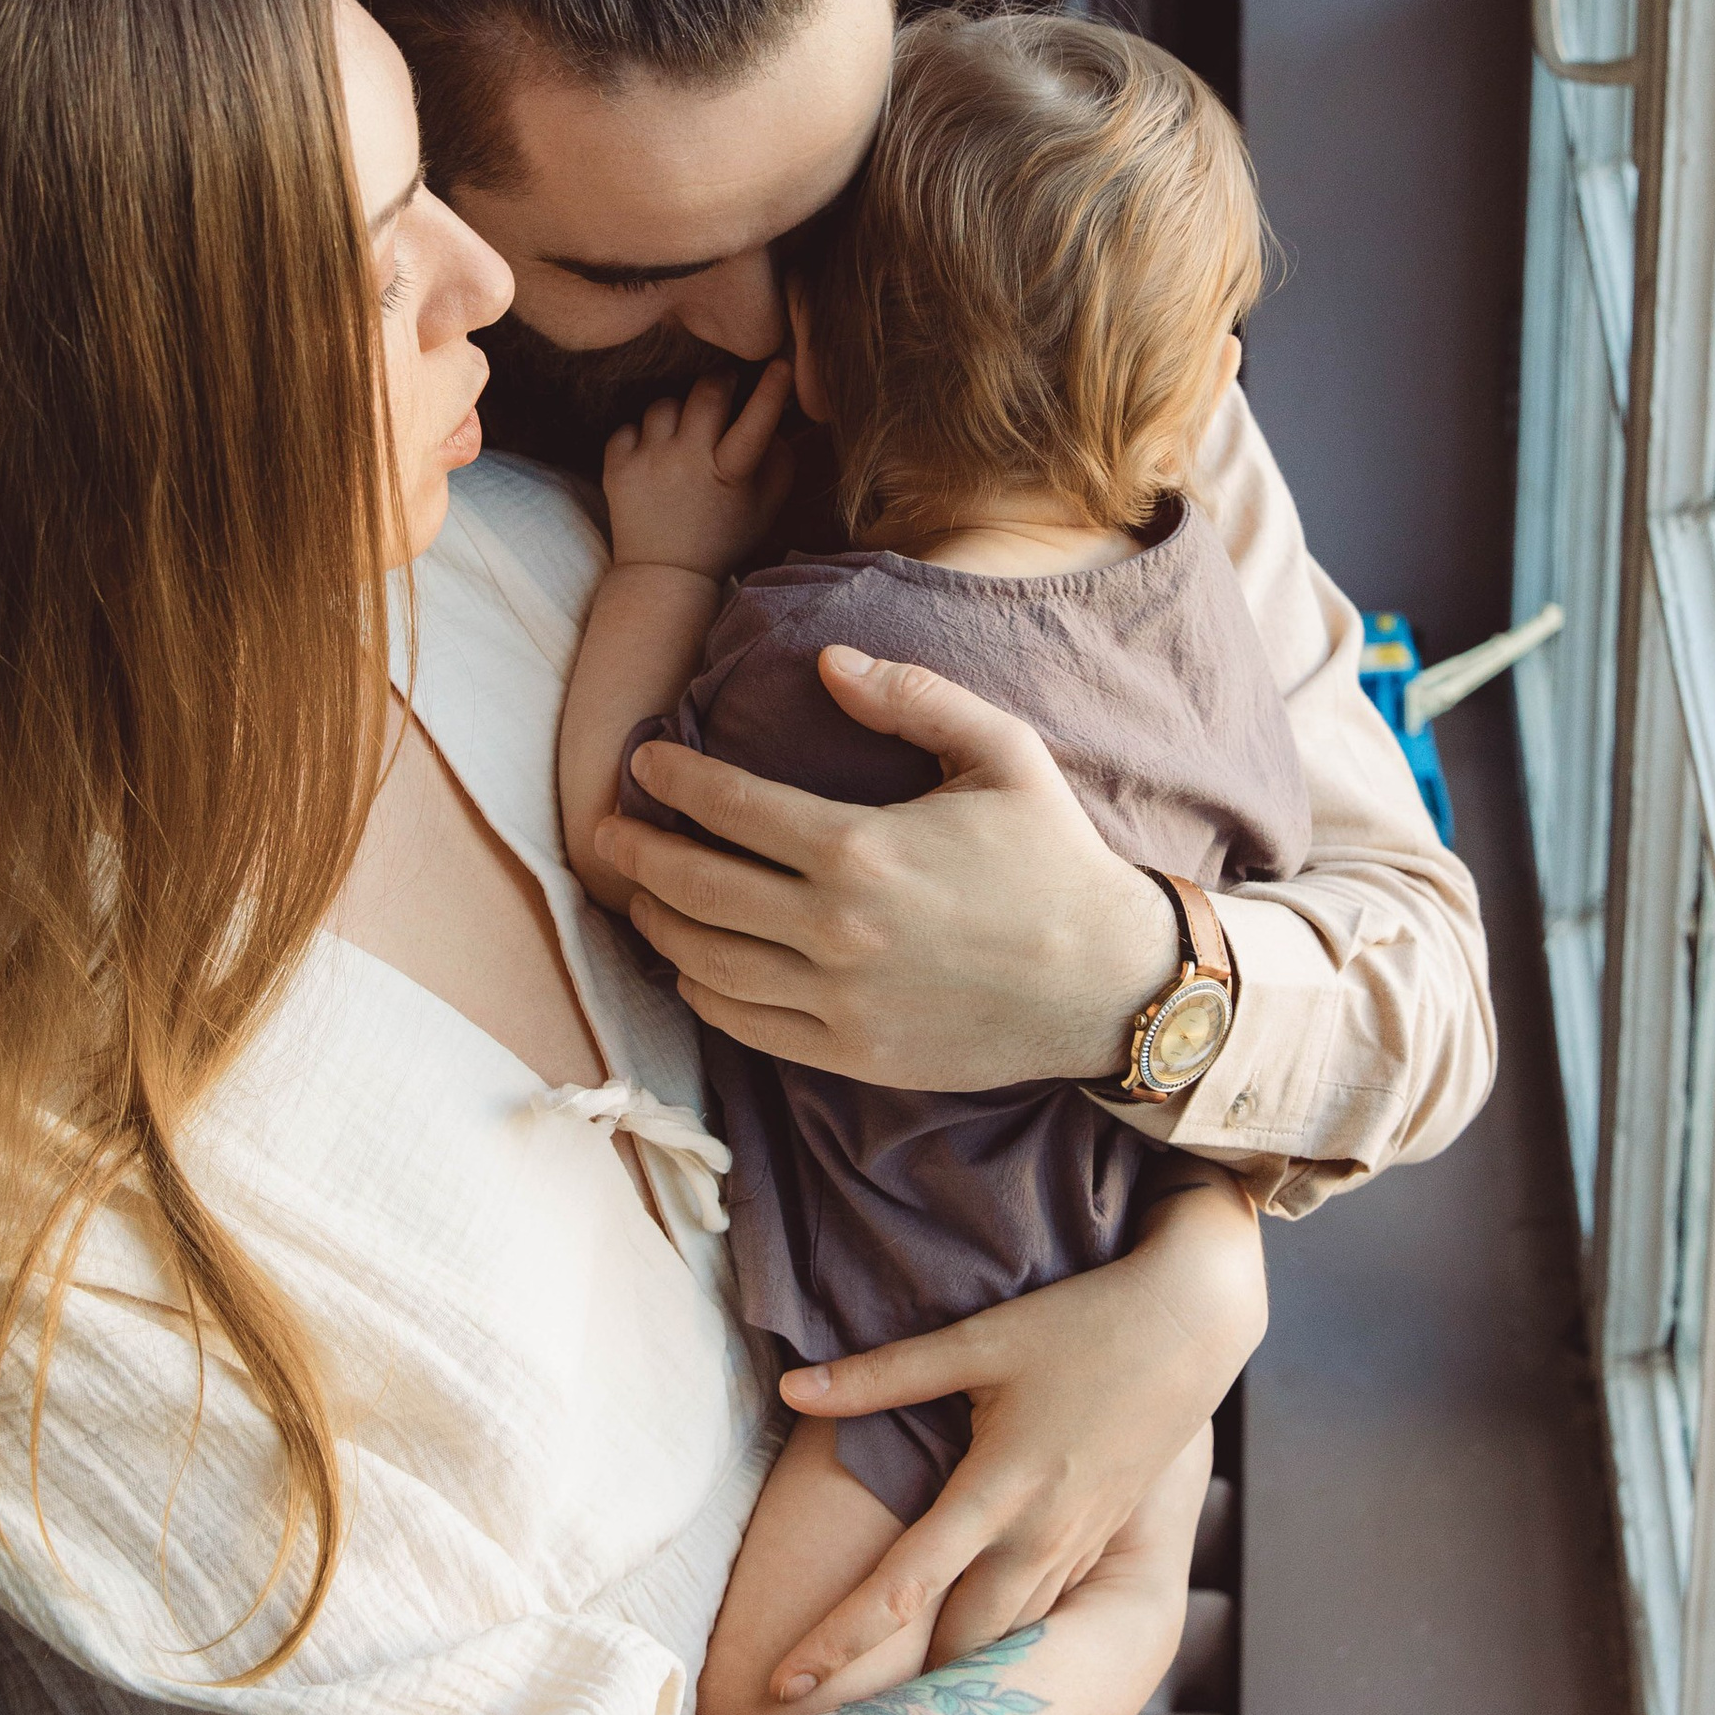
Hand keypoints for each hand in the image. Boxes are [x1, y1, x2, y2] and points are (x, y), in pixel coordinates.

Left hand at [596, 646, 1179, 1086]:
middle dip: (637, 853)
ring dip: (657, 923)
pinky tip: (689, 965)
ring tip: (637, 894)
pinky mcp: (850, 1052)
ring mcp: (838, 1000)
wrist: (1108, 982)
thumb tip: (828, 662)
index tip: (642, 765)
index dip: (673, 781)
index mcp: (860, 849)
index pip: (730, 807)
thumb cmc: (1053, 857)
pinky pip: (745, 1024)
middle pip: (695, 888)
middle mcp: (835, 930)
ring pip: (707, 962)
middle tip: (606, 831)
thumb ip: (911, 698)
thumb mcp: (1001, 752)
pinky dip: (701, 991)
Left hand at [602, 363, 794, 581]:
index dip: (772, 389)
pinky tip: (653, 456)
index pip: (757, 421)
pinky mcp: (617, 468)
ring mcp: (649, 462)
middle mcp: (688, 461)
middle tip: (724, 386)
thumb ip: (779, 461)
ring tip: (684, 433)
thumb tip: (774, 417)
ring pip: (664, 404)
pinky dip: (642, 436)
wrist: (665, 572)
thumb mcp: (765, 506)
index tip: (781, 363)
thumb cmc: (722, 535)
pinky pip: (629, 426)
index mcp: (730, 473)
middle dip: (719, 381)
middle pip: (706, 393)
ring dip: (678, 411)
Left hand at [762, 1169, 1264, 1694]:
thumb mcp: (979, 1342)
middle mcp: (1039, 1538)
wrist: (1195, 1325)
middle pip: (962, 1645)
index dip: (838, 1640)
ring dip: (960, 1678)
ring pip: (1010, 1638)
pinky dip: (1007, 1644)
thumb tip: (791, 1386)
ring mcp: (1078, 1545)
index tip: (783, 1682)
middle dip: (908, 1694)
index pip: (902, 1587)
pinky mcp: (1104, 1536)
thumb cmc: (1083, 1324)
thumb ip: (882, 1375)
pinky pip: (1045, 1611)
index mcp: (998, 1493)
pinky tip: (981, 1659)